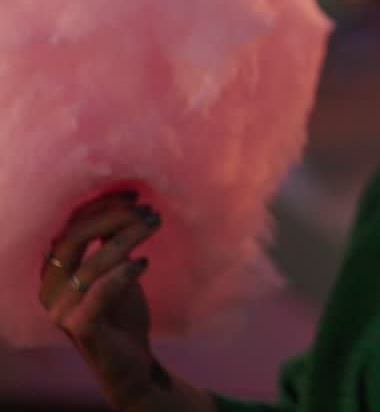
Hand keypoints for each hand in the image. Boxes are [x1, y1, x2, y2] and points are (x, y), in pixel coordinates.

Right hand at [40, 190, 163, 409]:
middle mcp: (50, 288)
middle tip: (147, 210)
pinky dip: (122, 273)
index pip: (69, 227)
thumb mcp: (118, 270)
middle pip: (73, 238)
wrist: (131, 360)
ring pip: (91, 263)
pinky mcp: (80, 327)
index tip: (133, 194)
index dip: (100, 206)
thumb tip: (130, 203)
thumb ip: (113, 243)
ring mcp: (61, 309)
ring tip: (155, 224)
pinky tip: (144, 263)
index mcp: (53, 270)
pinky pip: (99, 292)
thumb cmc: (122, 312)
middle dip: (112, 217)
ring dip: (127, 238)